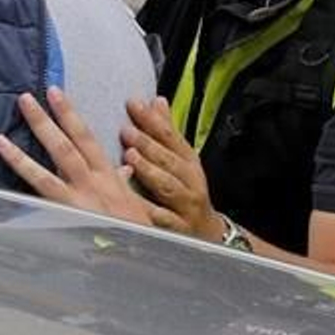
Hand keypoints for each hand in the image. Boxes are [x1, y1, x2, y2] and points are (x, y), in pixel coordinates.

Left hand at [0, 88, 160, 225]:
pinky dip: (23, 201)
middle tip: (24, 99)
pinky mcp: (65, 224)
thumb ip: (125, 181)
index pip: (86, 136)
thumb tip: (125, 164)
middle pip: (64, 148)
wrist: (143, 257)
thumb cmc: (138, 231)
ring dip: (20, 157)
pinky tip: (2, 192)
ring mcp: (76, 205)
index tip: (54, 92)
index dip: (69, 113)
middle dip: (44, 122)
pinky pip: (40, 210)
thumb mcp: (135, 201)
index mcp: (108, 176)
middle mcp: (91, 185)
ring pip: (45, 175)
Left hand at [121, 96, 221, 241]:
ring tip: (130, 158)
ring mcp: (185, 205)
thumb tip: (157, 101)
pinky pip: (162, 218)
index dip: (153, 120)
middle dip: (148, 145)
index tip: (134, 104)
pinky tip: (133, 201)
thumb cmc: (188, 190)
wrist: (208, 232)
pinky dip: (148, 209)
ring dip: (149, 171)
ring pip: (168, 187)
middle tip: (127, 131)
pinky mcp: (178, 228)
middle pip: (169, 160)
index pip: (171, 137)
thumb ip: (168, 132)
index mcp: (189, 161)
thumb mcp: (182, 160)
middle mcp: (189, 181)